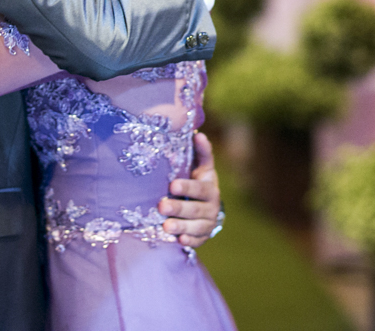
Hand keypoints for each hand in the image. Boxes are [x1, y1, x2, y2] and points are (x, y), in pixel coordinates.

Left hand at [157, 132, 220, 246]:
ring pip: (196, 226)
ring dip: (181, 227)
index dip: (187, 187)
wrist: (208, 205)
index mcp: (209, 187)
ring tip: (165, 227)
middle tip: (162, 206)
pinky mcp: (203, 236)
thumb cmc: (197, 180)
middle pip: (195, 209)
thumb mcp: (201, 166)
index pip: (199, 188)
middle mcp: (211, 206)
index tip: (172, 185)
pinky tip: (179, 241)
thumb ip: (200, 152)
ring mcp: (208, 222)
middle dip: (179, 208)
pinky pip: (198, 240)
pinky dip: (189, 240)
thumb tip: (197, 134)